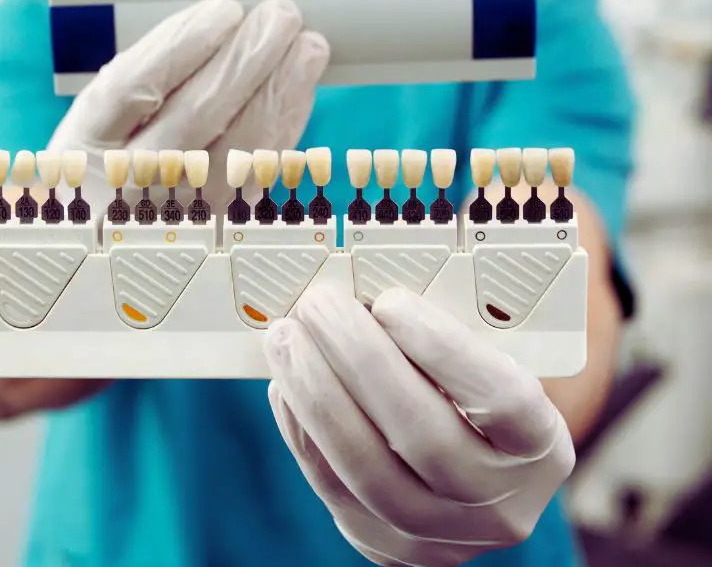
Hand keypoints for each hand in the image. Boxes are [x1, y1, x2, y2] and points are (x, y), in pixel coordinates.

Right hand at [48, 0, 328, 212]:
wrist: (113, 238)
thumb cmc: (114, 158)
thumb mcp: (104, 120)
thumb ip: (151, 75)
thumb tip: (226, 22)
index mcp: (80, 146)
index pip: (130, 89)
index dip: (183, 45)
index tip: (224, 11)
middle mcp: (124, 187)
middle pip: (193, 118)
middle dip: (246, 59)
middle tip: (280, 17)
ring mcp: (176, 214)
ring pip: (237, 150)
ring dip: (280, 91)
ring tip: (306, 47)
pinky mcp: (219, 228)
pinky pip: (260, 175)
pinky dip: (285, 127)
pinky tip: (300, 91)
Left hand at [265, 285, 574, 566]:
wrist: (479, 477)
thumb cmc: (475, 394)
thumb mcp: (488, 362)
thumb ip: (444, 334)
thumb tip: (369, 287)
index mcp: (540, 443)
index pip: (501, 399)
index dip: (442, 349)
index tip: (390, 300)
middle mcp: (502, 503)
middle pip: (425, 435)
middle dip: (360, 360)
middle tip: (319, 305)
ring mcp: (446, 538)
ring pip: (370, 471)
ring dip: (316, 394)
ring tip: (286, 338)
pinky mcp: (392, 551)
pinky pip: (336, 493)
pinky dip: (304, 432)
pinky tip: (286, 385)